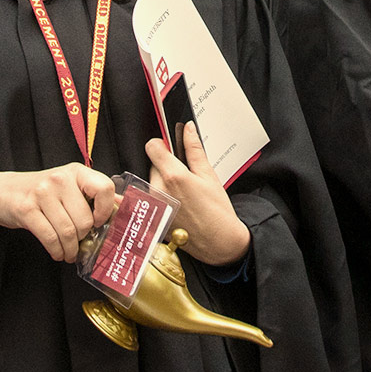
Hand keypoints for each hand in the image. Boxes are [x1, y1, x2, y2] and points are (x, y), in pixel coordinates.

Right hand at [0, 163, 117, 261]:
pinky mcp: (27, 209)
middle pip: (85, 218)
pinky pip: (50, 238)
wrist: (4, 192)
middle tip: (80, 243)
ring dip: (70, 249)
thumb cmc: (43, 192)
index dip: (106, 210)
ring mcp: (42, 193)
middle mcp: (60, 179)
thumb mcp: (70, 186)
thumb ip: (94, 194)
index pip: (104, 188)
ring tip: (69, 252)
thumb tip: (124, 204)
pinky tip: (58, 252)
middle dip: (84, 237)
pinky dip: (57, 251)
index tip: (99, 221)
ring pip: (68, 231)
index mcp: (76, 171)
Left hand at [146, 122, 249, 267]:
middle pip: (153, 166)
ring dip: (164, 183)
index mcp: (172, 176)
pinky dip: (162, 198)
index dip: (162, 144)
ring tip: (185, 194)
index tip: (170, 148)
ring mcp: (154, 206)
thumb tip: (188, 129)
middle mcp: (158, 190)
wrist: (218, 242)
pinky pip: (152, 199)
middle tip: (186, 177)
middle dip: (167, 166)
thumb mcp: (209, 175)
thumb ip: (194, 149)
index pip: (152, 147)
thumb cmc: (217, 211)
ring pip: (153, 183)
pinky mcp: (153, 218)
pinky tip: (180, 206)